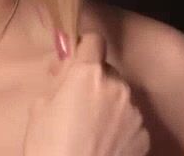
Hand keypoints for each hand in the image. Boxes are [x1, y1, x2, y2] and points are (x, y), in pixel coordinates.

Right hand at [23, 31, 150, 155]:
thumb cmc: (47, 147)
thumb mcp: (40, 106)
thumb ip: (59, 79)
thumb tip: (67, 65)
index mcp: (88, 73)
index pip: (94, 39)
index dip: (84, 47)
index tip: (77, 58)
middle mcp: (117, 86)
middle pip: (107, 70)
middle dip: (94, 81)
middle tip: (76, 102)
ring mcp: (134, 112)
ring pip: (120, 96)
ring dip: (108, 104)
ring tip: (89, 128)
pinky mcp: (143, 135)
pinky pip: (130, 120)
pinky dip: (119, 127)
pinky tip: (102, 143)